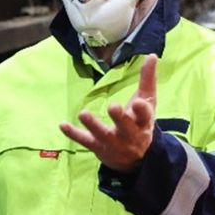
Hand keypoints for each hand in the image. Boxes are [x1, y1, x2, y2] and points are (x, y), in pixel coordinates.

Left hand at [60, 55, 157, 172]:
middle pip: (125, 126)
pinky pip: (85, 141)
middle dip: (119, 118)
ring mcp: (113, 143)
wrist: (137, 159)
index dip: (142, 110)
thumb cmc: (141, 123)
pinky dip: (74, 134)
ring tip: (83, 113)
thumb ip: (148, 79)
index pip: (145, 116)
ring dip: (93, 125)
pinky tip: (63, 125)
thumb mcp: (148, 102)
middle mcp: (130, 134)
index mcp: (143, 122)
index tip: (139, 102)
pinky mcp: (98, 147)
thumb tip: (152, 55)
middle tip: (113, 107)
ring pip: (103, 134)